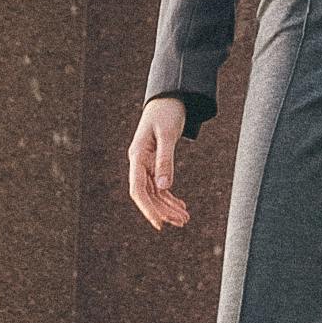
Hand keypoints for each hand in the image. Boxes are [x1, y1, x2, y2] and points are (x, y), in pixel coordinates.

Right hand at [130, 97, 189, 230]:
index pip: (138, 190)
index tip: (159, 224)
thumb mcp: (167, 134)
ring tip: (185, 218)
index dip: (147, 209)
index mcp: (137, 156)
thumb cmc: (166, 112)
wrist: (169, 98)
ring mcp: (146, 164)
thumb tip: (165, 186)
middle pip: (148, 195)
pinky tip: (181, 205)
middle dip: (164, 210)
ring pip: (155, 192)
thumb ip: (165, 160)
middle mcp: (139, 163)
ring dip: (169, 206)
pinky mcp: (155, 163)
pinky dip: (170, 197)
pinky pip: (161, 186)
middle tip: (183, 221)